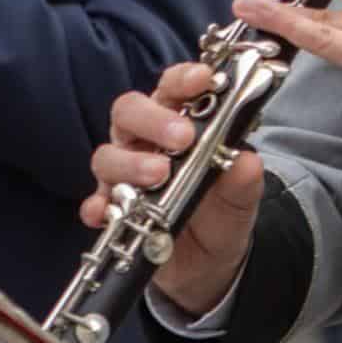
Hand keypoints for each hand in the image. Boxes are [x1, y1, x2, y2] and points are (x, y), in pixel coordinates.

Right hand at [85, 67, 265, 316]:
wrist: (210, 264)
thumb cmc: (221, 213)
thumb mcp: (241, 198)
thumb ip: (243, 179)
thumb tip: (247, 160)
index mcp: (179, 122)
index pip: (172, 87)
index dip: (183, 79)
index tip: (202, 79)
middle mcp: (145, 141)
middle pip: (129, 111)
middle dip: (153, 119)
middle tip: (181, 138)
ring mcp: (125, 174)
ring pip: (108, 153)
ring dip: (130, 163)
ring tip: (158, 176)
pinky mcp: (112, 209)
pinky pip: (95, 201)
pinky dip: (98, 205)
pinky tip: (106, 212)